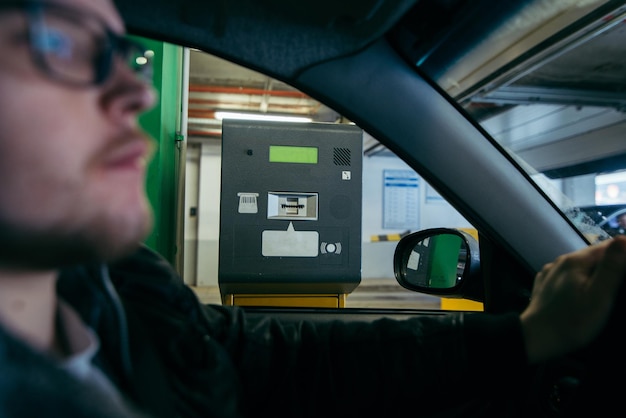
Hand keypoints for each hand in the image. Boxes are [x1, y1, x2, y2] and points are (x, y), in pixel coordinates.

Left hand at [520, 236, 625, 363]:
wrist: (535, 339)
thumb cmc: (572, 321)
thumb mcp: (599, 296)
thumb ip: (612, 267)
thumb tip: (624, 238)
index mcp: (576, 261)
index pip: (608, 246)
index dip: (624, 255)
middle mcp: (561, 261)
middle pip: (594, 255)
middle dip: (612, 263)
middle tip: (621, 284)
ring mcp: (551, 272)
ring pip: (581, 265)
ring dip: (596, 272)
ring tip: (607, 289)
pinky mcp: (545, 284)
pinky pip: (568, 275)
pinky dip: (580, 280)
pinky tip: (584, 293)